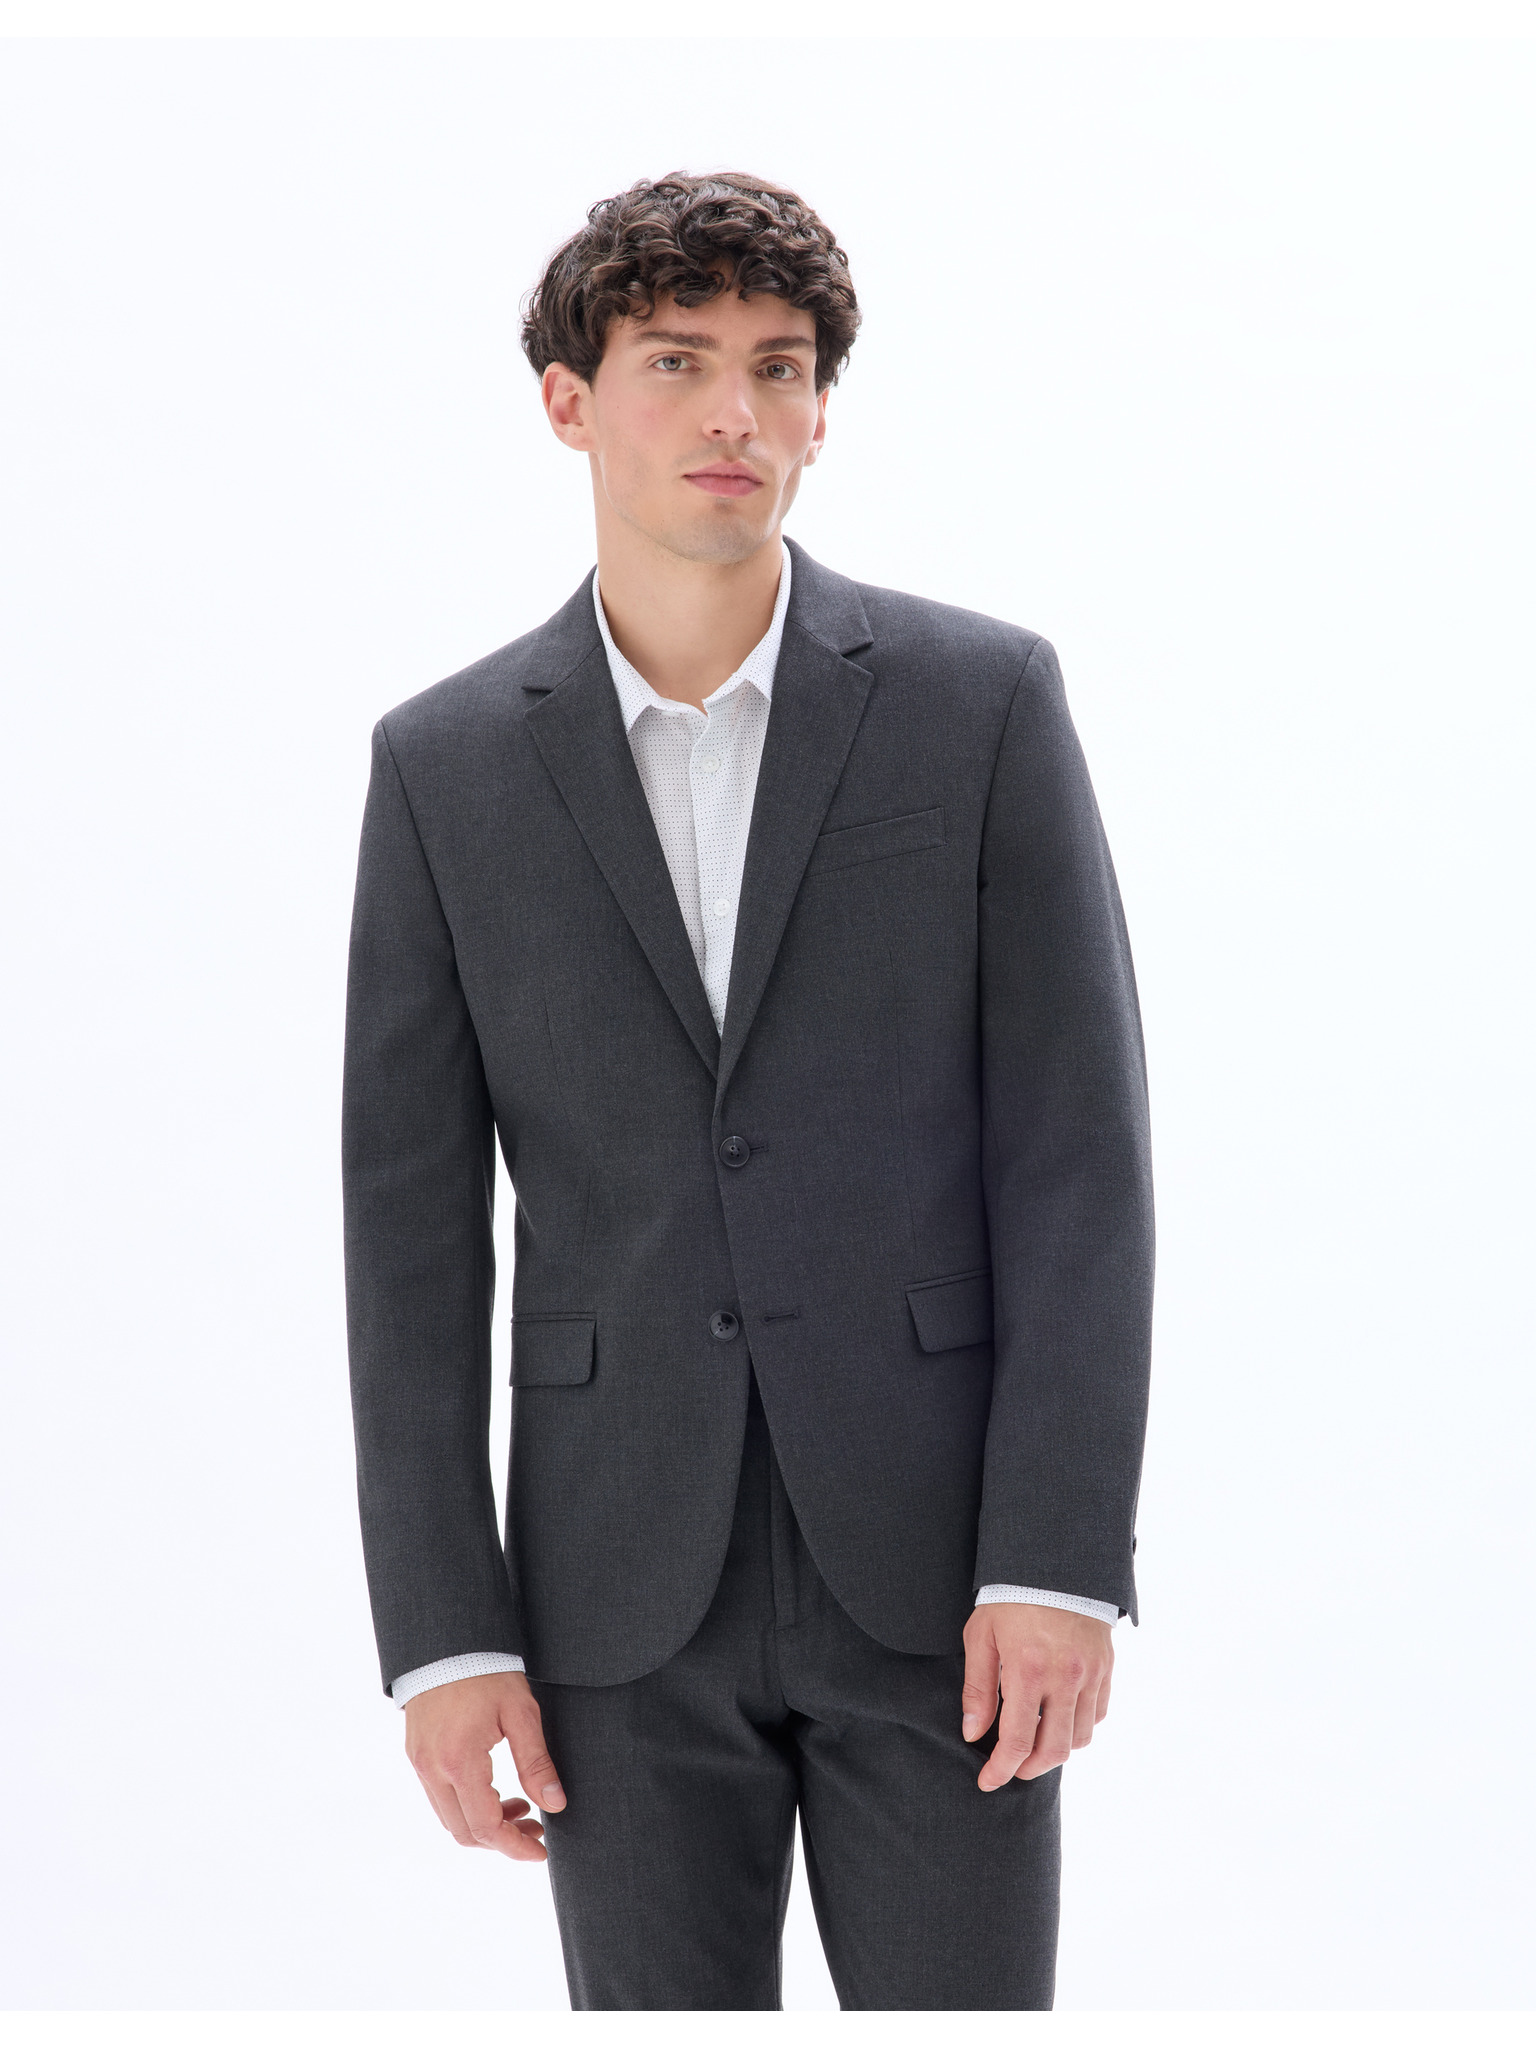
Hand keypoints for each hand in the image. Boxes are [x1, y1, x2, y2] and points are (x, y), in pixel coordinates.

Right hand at [403, 1670, 565, 1860]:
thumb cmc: (487, 1669)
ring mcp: (420, 1763)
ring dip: (484, 1823)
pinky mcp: (416, 1753)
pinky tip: (495, 1789)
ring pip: (449, 1818)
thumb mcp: (521, 1712)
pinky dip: (467, 1804)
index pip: (486, 1827)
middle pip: (464, 1832)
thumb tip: (555, 1804)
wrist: (447, 1637)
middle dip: (502, 1839)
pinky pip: (439, 1797)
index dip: (515, 1847)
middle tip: (536, 1827)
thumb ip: (536, 1762)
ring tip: (521, 1806)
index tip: (541, 1850)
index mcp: (460, 1762)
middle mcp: (432, 1769)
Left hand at [961, 1603, 1113, 1789]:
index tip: (988, 1782)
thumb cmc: (1010, 1598)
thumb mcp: (981, 1637)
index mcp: (1028, 1670)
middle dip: (1029, 1769)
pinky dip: (1079, 1727)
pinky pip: (1097, 1714)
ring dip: (1056, 1750)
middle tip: (1011, 1767)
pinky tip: (1059, 1719)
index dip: (1001, 1770)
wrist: (1054, 1561)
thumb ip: (977, 1689)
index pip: (1018, 1741)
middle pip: (1054, 1750)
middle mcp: (1065, 1677)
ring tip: (1034, 1742)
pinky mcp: (1106, 1667)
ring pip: (1081, 1738)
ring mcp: (1091, 1673)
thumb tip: (973, 1734)